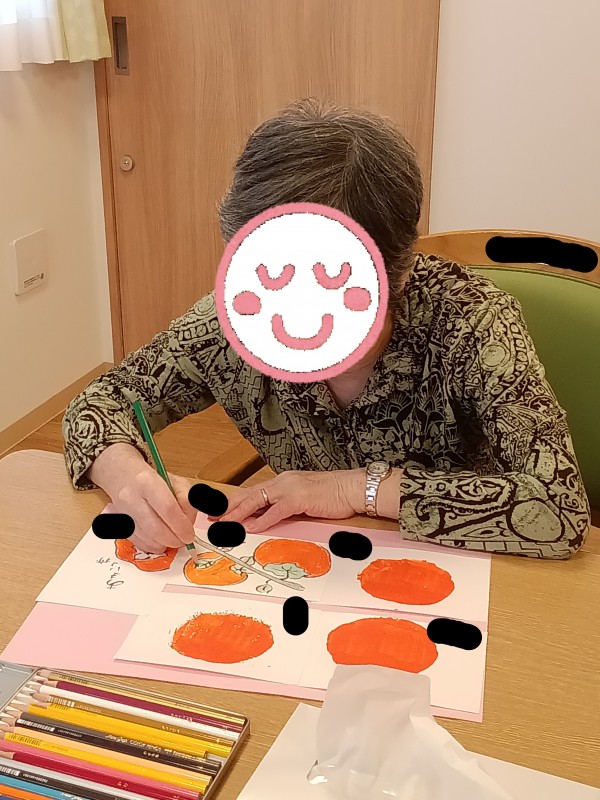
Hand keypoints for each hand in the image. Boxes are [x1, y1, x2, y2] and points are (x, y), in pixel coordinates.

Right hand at [89, 444, 196, 552]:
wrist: (123, 477)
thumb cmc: (153, 480)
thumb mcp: (176, 482)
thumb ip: (187, 501)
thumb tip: (188, 524)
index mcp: (148, 482)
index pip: (168, 508)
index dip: (181, 526)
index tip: (189, 534)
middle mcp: (131, 498)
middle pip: (155, 528)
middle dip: (174, 540)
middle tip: (184, 540)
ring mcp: (123, 513)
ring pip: (146, 539)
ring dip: (164, 544)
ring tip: (173, 538)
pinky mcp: (118, 525)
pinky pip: (138, 543)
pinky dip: (153, 546)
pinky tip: (161, 540)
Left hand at [214, 470, 364, 532]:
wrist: (352, 488)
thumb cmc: (333, 495)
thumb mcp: (304, 499)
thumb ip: (287, 505)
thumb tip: (271, 517)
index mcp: (283, 481)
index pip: (253, 491)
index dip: (235, 502)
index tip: (220, 511)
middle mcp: (282, 481)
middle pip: (249, 494)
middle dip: (228, 507)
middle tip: (211, 518)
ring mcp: (290, 488)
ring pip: (256, 501)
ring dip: (237, 514)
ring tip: (223, 525)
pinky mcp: (299, 498)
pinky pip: (275, 511)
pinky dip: (261, 521)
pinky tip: (249, 528)